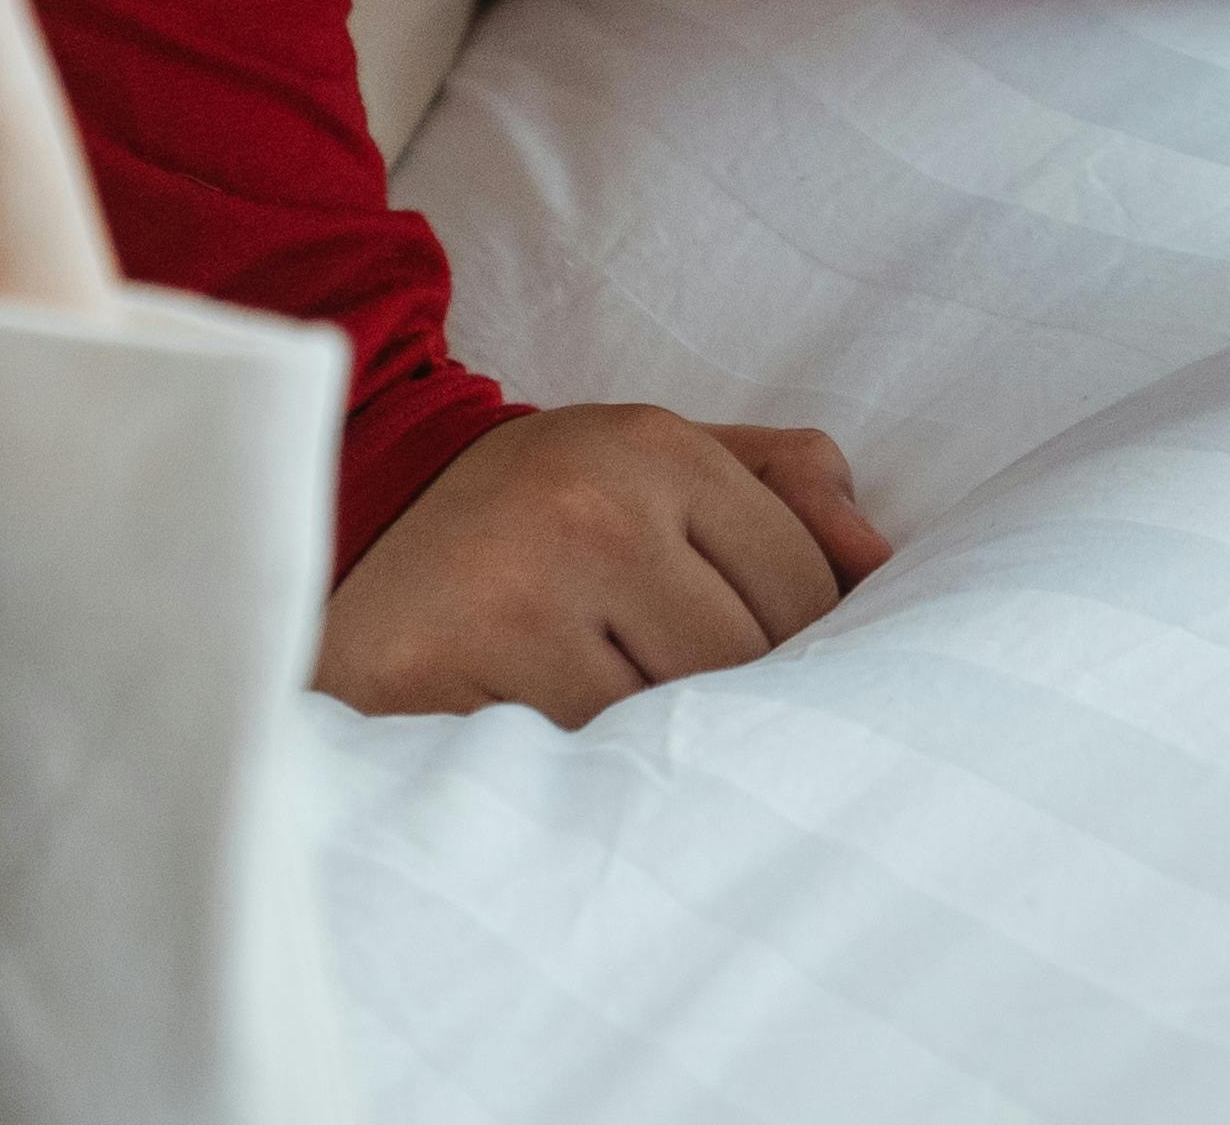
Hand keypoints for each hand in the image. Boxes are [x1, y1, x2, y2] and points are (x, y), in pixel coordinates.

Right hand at [315, 404, 893, 726]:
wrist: (349, 524)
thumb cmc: (547, 509)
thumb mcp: (663, 463)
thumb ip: (790, 488)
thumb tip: (880, 565)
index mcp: (655, 447)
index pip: (805, 591)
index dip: (805, 650)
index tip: (764, 670)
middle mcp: (588, 509)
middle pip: (743, 671)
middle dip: (731, 707)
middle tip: (693, 716)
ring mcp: (512, 598)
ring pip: (659, 734)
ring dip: (654, 754)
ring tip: (625, 737)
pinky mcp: (441, 684)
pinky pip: (566, 774)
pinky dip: (577, 783)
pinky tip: (559, 758)